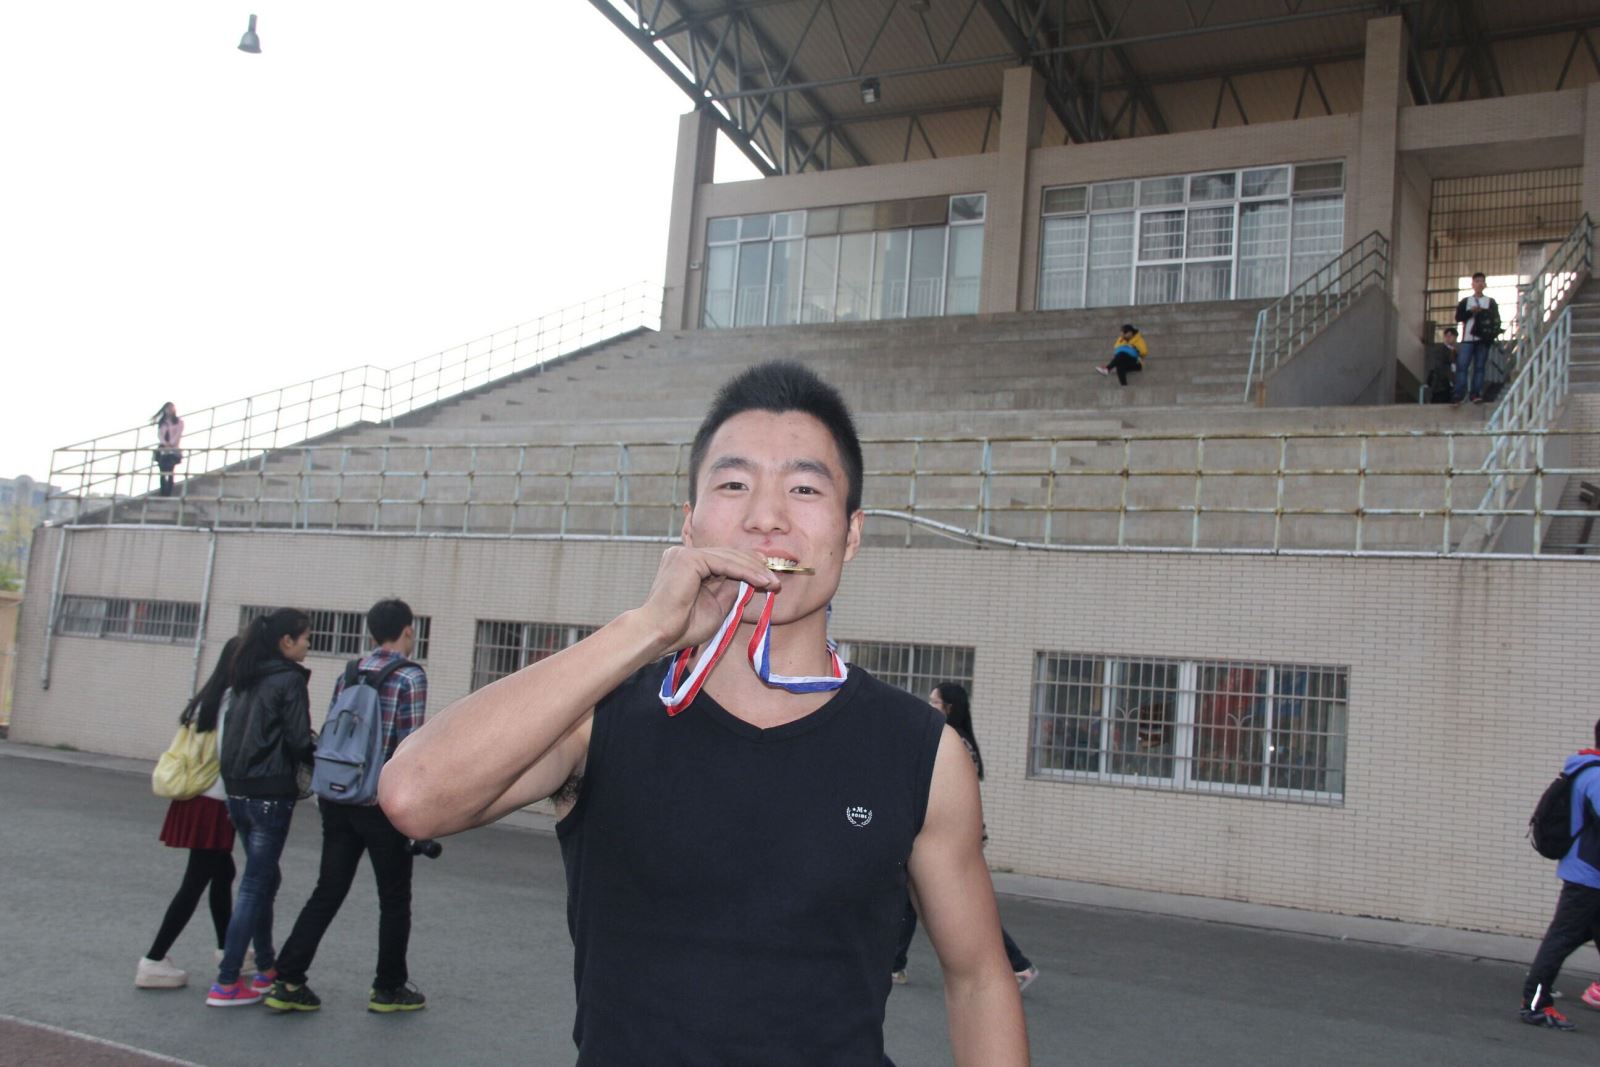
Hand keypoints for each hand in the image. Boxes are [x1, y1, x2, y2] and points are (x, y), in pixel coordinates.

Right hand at [636, 547, 778, 656]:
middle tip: (775, 581)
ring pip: (728, 557)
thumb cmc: (682, 627)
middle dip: (754, 568)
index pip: (723, 560)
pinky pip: (724, 563)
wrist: (658, 635)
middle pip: (727, 556)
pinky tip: (761, 581)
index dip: (747, 568)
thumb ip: (731, 590)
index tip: (768, 581)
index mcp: (686, 565)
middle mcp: (683, 555)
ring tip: (772, 583)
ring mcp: (684, 554)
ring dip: (754, 570)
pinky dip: (745, 572)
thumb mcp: (716, 606)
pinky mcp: (689, 559)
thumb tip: (752, 579)